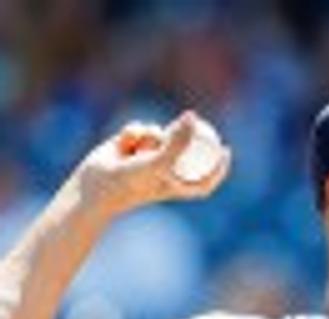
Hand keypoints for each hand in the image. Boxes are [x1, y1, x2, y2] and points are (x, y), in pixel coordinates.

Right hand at [73, 112, 229, 215]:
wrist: (94, 184)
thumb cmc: (131, 182)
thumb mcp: (159, 162)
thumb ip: (179, 141)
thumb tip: (193, 116)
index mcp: (177, 184)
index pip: (205, 177)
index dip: (219, 166)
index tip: (226, 149)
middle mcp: (165, 170)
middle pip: (184, 147)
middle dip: (184, 135)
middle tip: (191, 121)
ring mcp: (148, 157)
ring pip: (160, 134)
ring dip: (151, 135)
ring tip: (139, 147)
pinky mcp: (131, 145)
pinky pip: (141, 129)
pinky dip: (134, 132)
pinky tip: (124, 143)